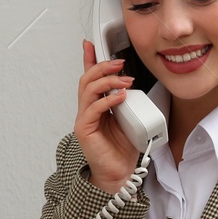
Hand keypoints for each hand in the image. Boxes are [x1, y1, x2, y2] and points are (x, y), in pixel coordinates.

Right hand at [74, 39, 138, 193]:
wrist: (119, 173)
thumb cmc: (122, 149)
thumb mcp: (129, 118)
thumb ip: (127, 102)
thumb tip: (133, 87)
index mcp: (97, 105)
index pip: (90, 78)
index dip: (89, 59)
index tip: (90, 44)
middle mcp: (88, 110)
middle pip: (87, 79)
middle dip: (103, 66)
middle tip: (120, 63)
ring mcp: (84, 119)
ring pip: (89, 90)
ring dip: (107, 81)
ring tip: (124, 81)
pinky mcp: (84, 130)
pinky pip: (94, 109)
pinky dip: (108, 99)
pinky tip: (120, 96)